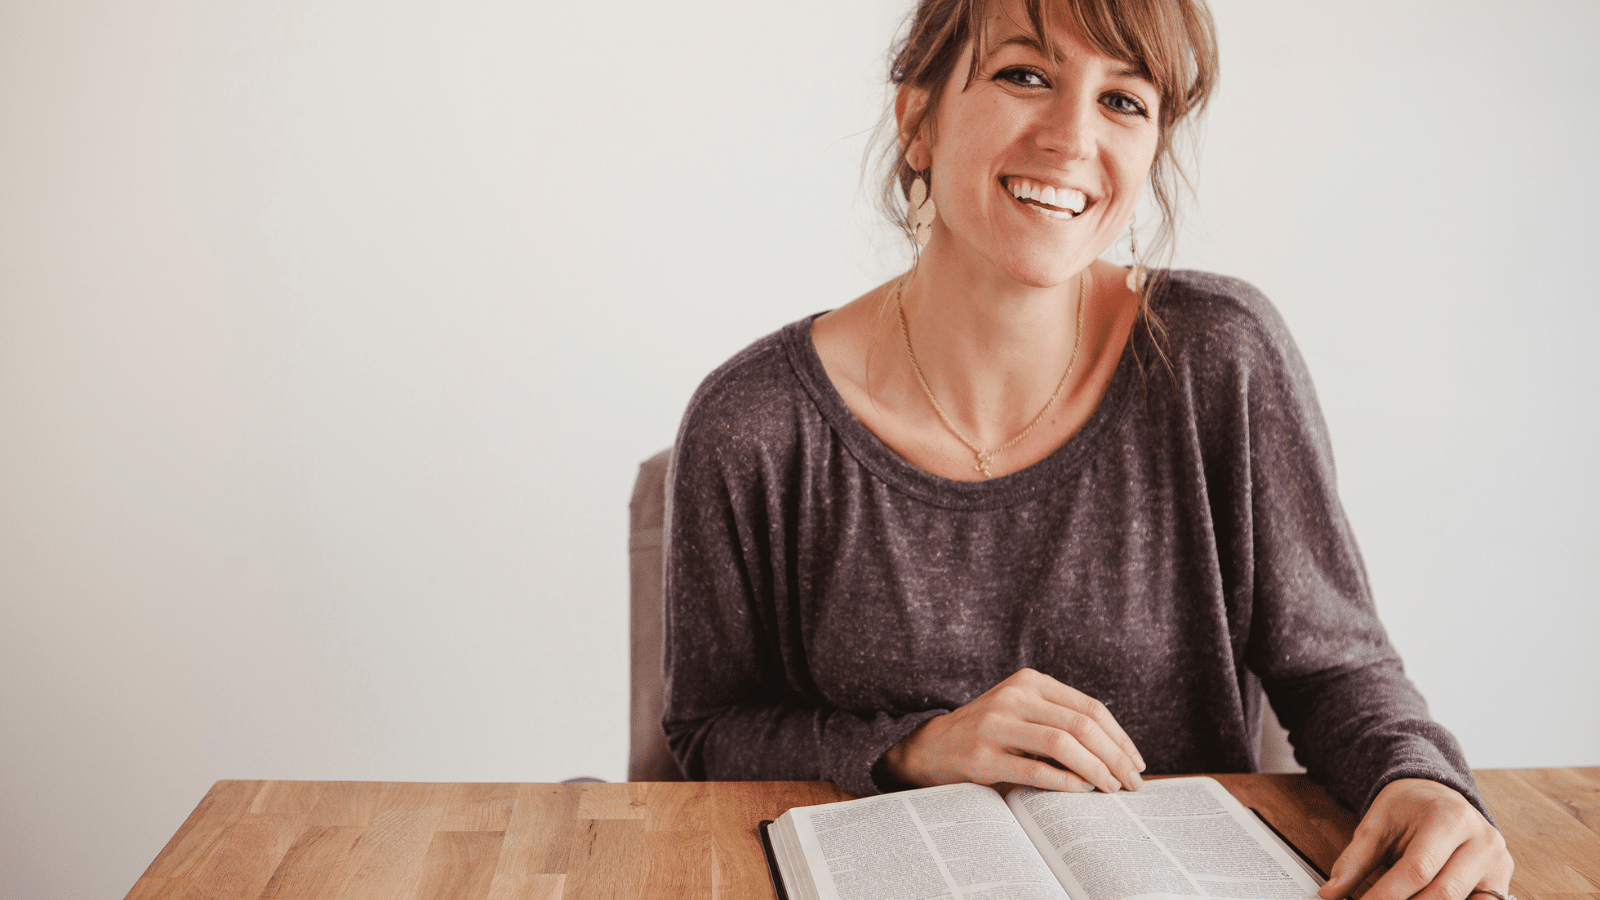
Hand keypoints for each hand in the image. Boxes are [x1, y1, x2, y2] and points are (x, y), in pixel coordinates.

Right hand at [882, 668, 1145, 793]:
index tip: (1136, 762)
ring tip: (1110, 789)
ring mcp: (995, 725)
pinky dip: (1064, 782)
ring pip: (1063, 744)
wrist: (929, 747)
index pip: (1090, 707)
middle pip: (1081, 725)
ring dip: (1095, 770)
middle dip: (1115, 757)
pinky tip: (1080, 791)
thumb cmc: (988, 734)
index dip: (1119, 737)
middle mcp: (1013, 697)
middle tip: (1133, 783)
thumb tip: (1117, 754)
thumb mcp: (1021, 712)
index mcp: (1029, 681)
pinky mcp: (982, 755)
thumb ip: (1059, 720)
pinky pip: (1035, 769)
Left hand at [1319, 778, 1512, 899]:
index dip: (1386, 896)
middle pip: (1443, 894)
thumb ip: (1353, 861)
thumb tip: (1330, 894)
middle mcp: (1482, 840)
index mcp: (1449, 818)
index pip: (1417, 870)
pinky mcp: (1501, 882)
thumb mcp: (1376, 824)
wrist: (1437, 794)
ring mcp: (1498, 863)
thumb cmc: (1407, 808)